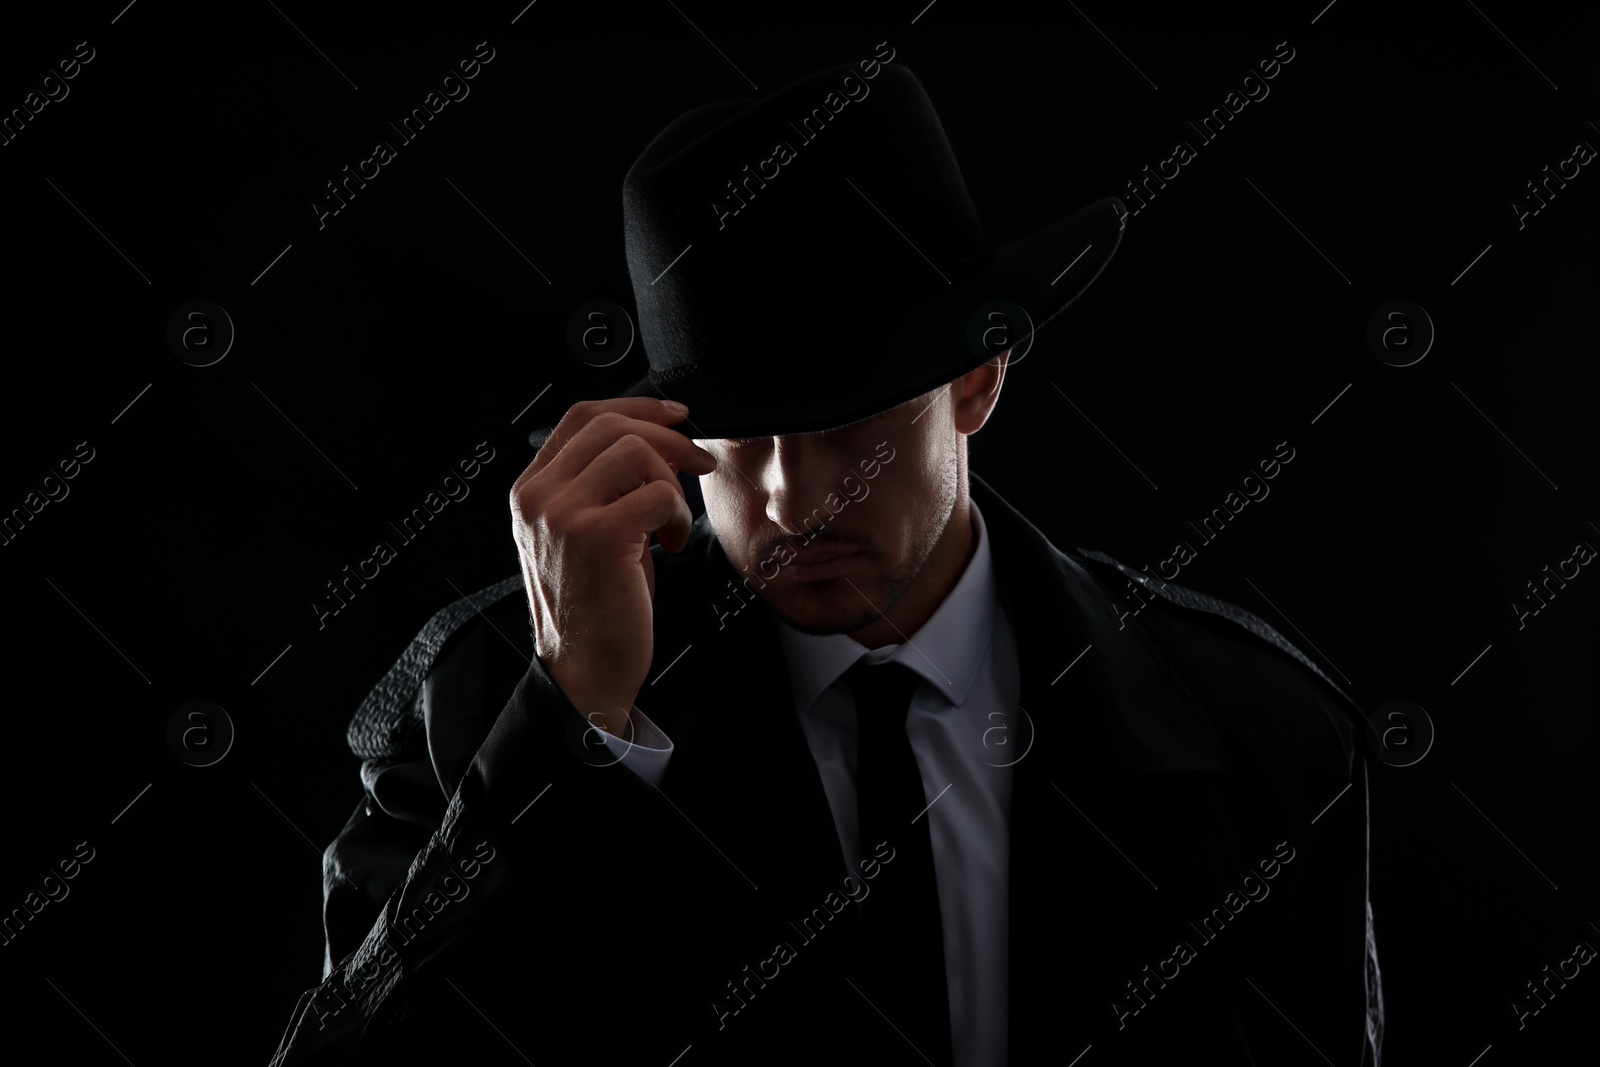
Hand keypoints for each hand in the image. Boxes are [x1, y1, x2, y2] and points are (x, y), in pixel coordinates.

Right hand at [509, 398, 717, 736]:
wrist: (583, 672)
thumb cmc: (594, 607)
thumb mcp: (585, 532)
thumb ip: (602, 484)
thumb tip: (659, 440)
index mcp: (531, 489)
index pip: (582, 417)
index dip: (637, 406)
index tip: (677, 415)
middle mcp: (538, 496)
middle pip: (612, 426)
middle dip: (670, 438)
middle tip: (698, 464)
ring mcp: (562, 514)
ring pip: (637, 453)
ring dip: (673, 483)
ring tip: (672, 524)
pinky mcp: (596, 536)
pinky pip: (659, 494)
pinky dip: (680, 517)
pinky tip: (671, 545)